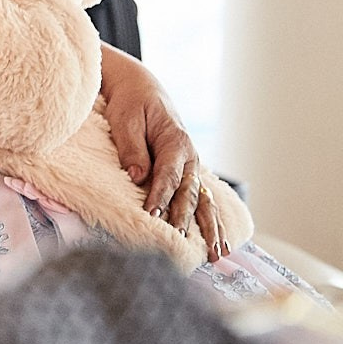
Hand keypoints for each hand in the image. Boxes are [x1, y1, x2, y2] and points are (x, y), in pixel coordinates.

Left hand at [100, 44, 230, 257]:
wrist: (141, 89)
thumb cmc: (130, 103)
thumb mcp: (125, 118)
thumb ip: (131, 147)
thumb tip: (137, 176)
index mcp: (175, 141)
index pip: (168, 174)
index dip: (160, 196)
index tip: (152, 216)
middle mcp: (189, 156)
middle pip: (189, 193)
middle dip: (187, 220)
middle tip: (182, 243)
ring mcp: (192, 166)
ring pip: (202, 201)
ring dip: (209, 228)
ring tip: (217, 254)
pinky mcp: (188, 173)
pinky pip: (201, 200)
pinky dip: (209, 221)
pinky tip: (217, 242)